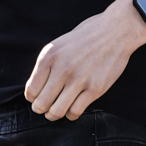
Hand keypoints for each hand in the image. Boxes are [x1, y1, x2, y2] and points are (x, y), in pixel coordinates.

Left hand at [24, 0, 145, 120]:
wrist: (115, 31)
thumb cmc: (86, 37)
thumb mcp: (59, 44)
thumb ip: (47, 65)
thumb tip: (36, 89)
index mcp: (49, 56)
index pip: (31, 91)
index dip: (33, 99)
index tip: (38, 98)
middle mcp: (62, 69)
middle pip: (41, 104)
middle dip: (42, 109)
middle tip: (46, 108)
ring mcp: (79, 80)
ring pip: (57, 112)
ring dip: (55, 114)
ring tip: (58, 110)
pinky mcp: (95, 89)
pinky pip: (75, 111)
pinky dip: (71, 114)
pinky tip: (73, 107)